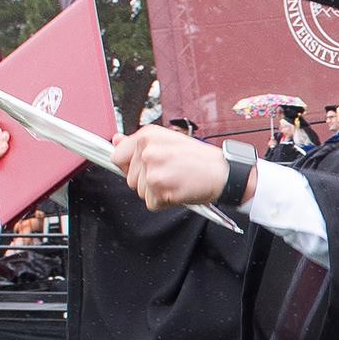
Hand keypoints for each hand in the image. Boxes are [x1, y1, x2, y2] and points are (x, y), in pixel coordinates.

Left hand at [113, 125, 228, 210]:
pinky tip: (178, 190)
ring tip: (175, 180)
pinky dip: (164, 202)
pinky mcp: (159, 189)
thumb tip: (116, 140)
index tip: (143, 169)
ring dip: (156, 192)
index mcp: (148, 135)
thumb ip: (139, 144)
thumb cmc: (199, 158)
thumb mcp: (168, 142)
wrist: (223, 172)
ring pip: (140, 192)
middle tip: (169, 174)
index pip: (117, 156)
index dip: (129, 167)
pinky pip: (151, 203)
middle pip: (129, 178)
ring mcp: (152, 170)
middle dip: (146, 181)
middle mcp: (148, 150)